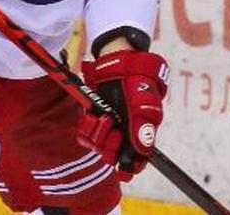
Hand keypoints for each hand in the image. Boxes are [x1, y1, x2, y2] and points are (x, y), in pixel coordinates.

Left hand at [78, 49, 168, 180]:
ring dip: (98, 135)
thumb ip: (143, 128)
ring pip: (99, 145)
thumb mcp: (143, 102)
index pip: (136, 159)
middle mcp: (123, 130)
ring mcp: (108, 123)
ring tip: (103, 119)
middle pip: (114, 155)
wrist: (117, 59)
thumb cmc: (136, 79)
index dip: (130, 166)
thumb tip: (143, 153)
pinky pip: (86, 132)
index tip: (123, 169)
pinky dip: (86, 126)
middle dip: (111, 147)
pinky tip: (92, 115)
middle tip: (113, 132)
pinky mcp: (93, 115)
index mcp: (139, 130)